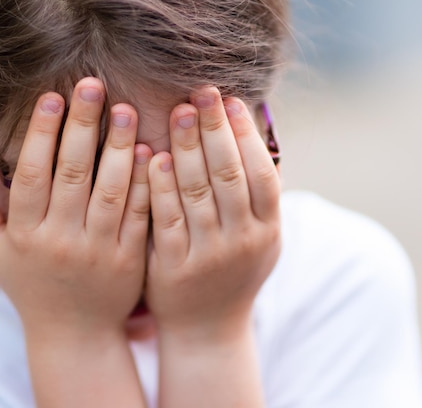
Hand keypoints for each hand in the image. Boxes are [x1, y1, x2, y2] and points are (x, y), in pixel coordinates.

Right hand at [0, 78, 151, 333]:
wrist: (74, 334)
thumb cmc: (28, 286)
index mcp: (24, 234)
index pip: (33, 173)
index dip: (43, 131)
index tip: (53, 95)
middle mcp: (61, 240)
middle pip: (73, 173)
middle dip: (82, 124)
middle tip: (92, 84)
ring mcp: (98, 250)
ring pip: (111, 190)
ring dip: (118, 146)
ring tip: (124, 109)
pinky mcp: (129, 259)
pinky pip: (139, 214)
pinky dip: (146, 181)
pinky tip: (148, 150)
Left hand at [146, 86, 281, 340]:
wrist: (207, 329)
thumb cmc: (232, 273)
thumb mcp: (260, 239)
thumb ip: (260, 195)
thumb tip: (259, 136)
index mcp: (268, 230)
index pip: (261, 173)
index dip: (246, 135)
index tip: (231, 101)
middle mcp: (243, 242)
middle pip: (229, 175)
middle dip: (215, 130)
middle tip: (201, 92)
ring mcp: (208, 256)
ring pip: (198, 192)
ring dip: (188, 148)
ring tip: (178, 112)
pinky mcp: (174, 266)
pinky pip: (167, 219)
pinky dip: (161, 186)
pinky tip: (154, 156)